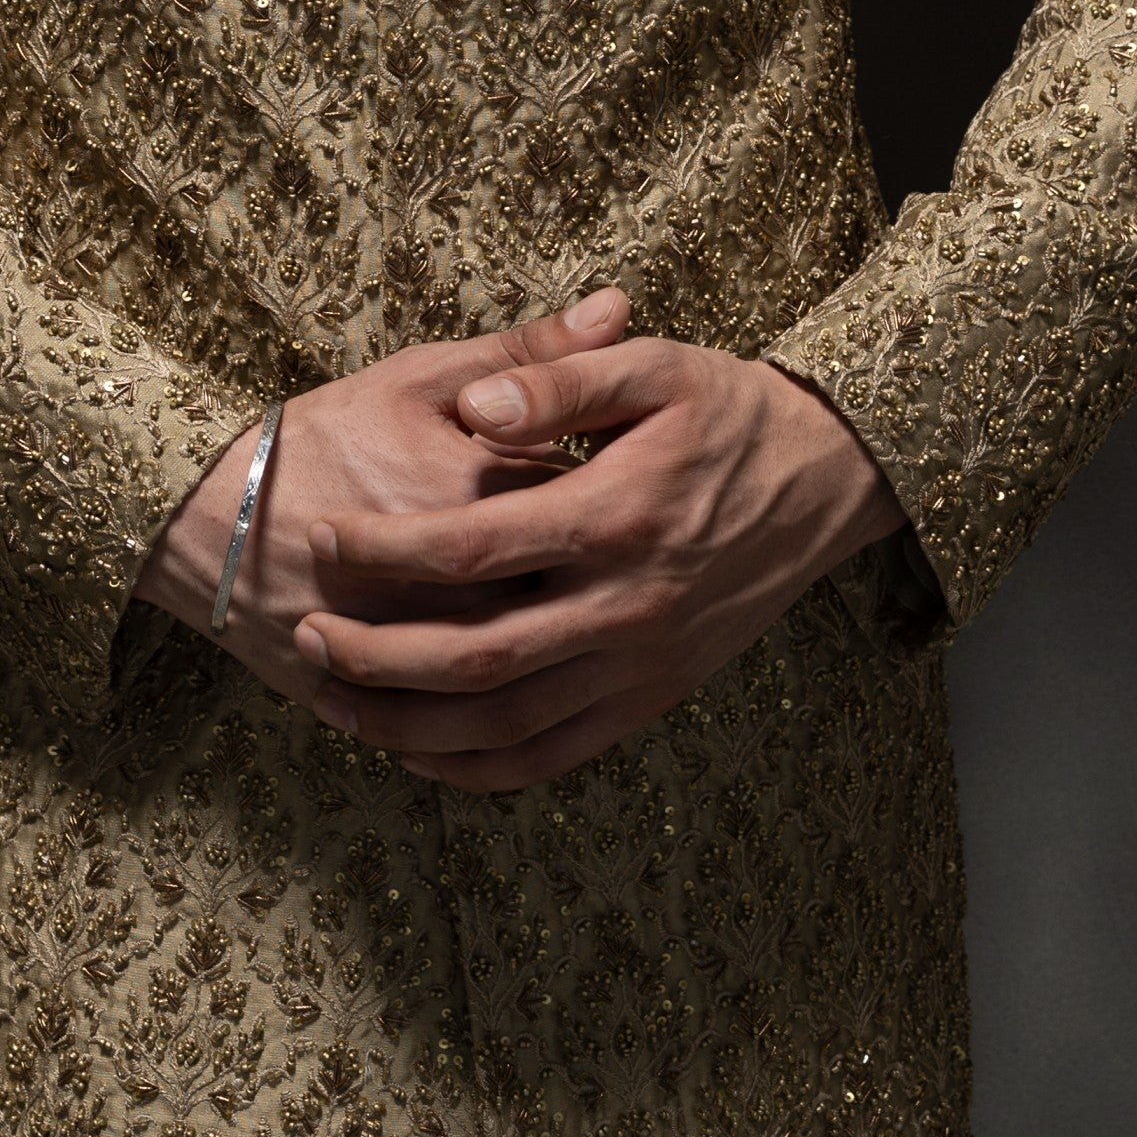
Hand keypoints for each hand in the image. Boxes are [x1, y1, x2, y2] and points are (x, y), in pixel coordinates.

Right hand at [134, 296, 634, 710]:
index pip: (592, 509)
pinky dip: (493, 719)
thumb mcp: (423, 378)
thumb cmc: (325, 434)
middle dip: (586, 583)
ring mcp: (419, 653)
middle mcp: (458, 585)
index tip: (601, 490)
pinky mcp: (385, 700)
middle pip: (569, 600)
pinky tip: (511, 686)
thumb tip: (620, 304)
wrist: (207, 509)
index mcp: (480, 497)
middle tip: (582, 559)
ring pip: (521, 676)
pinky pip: (461, 733)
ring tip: (544, 615)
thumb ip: (529, 352)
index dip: (606, 500)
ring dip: (550, 655)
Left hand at [289, 331, 903, 792]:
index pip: (477, 546)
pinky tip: (423, 753)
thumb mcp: (654, 367)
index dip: (391, 549)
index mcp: (620, 516)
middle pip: (479, 658)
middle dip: (379, 656)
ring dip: (414, 725)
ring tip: (337, 700)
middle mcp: (630, 605)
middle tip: (308, 633)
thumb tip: (476, 406)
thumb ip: (558, 381)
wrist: (827, 479)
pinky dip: (482, 768)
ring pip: (509, 725)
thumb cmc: (729, 411)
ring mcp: (643, 663)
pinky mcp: (652, 697)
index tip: (328, 536)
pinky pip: (557, 756)